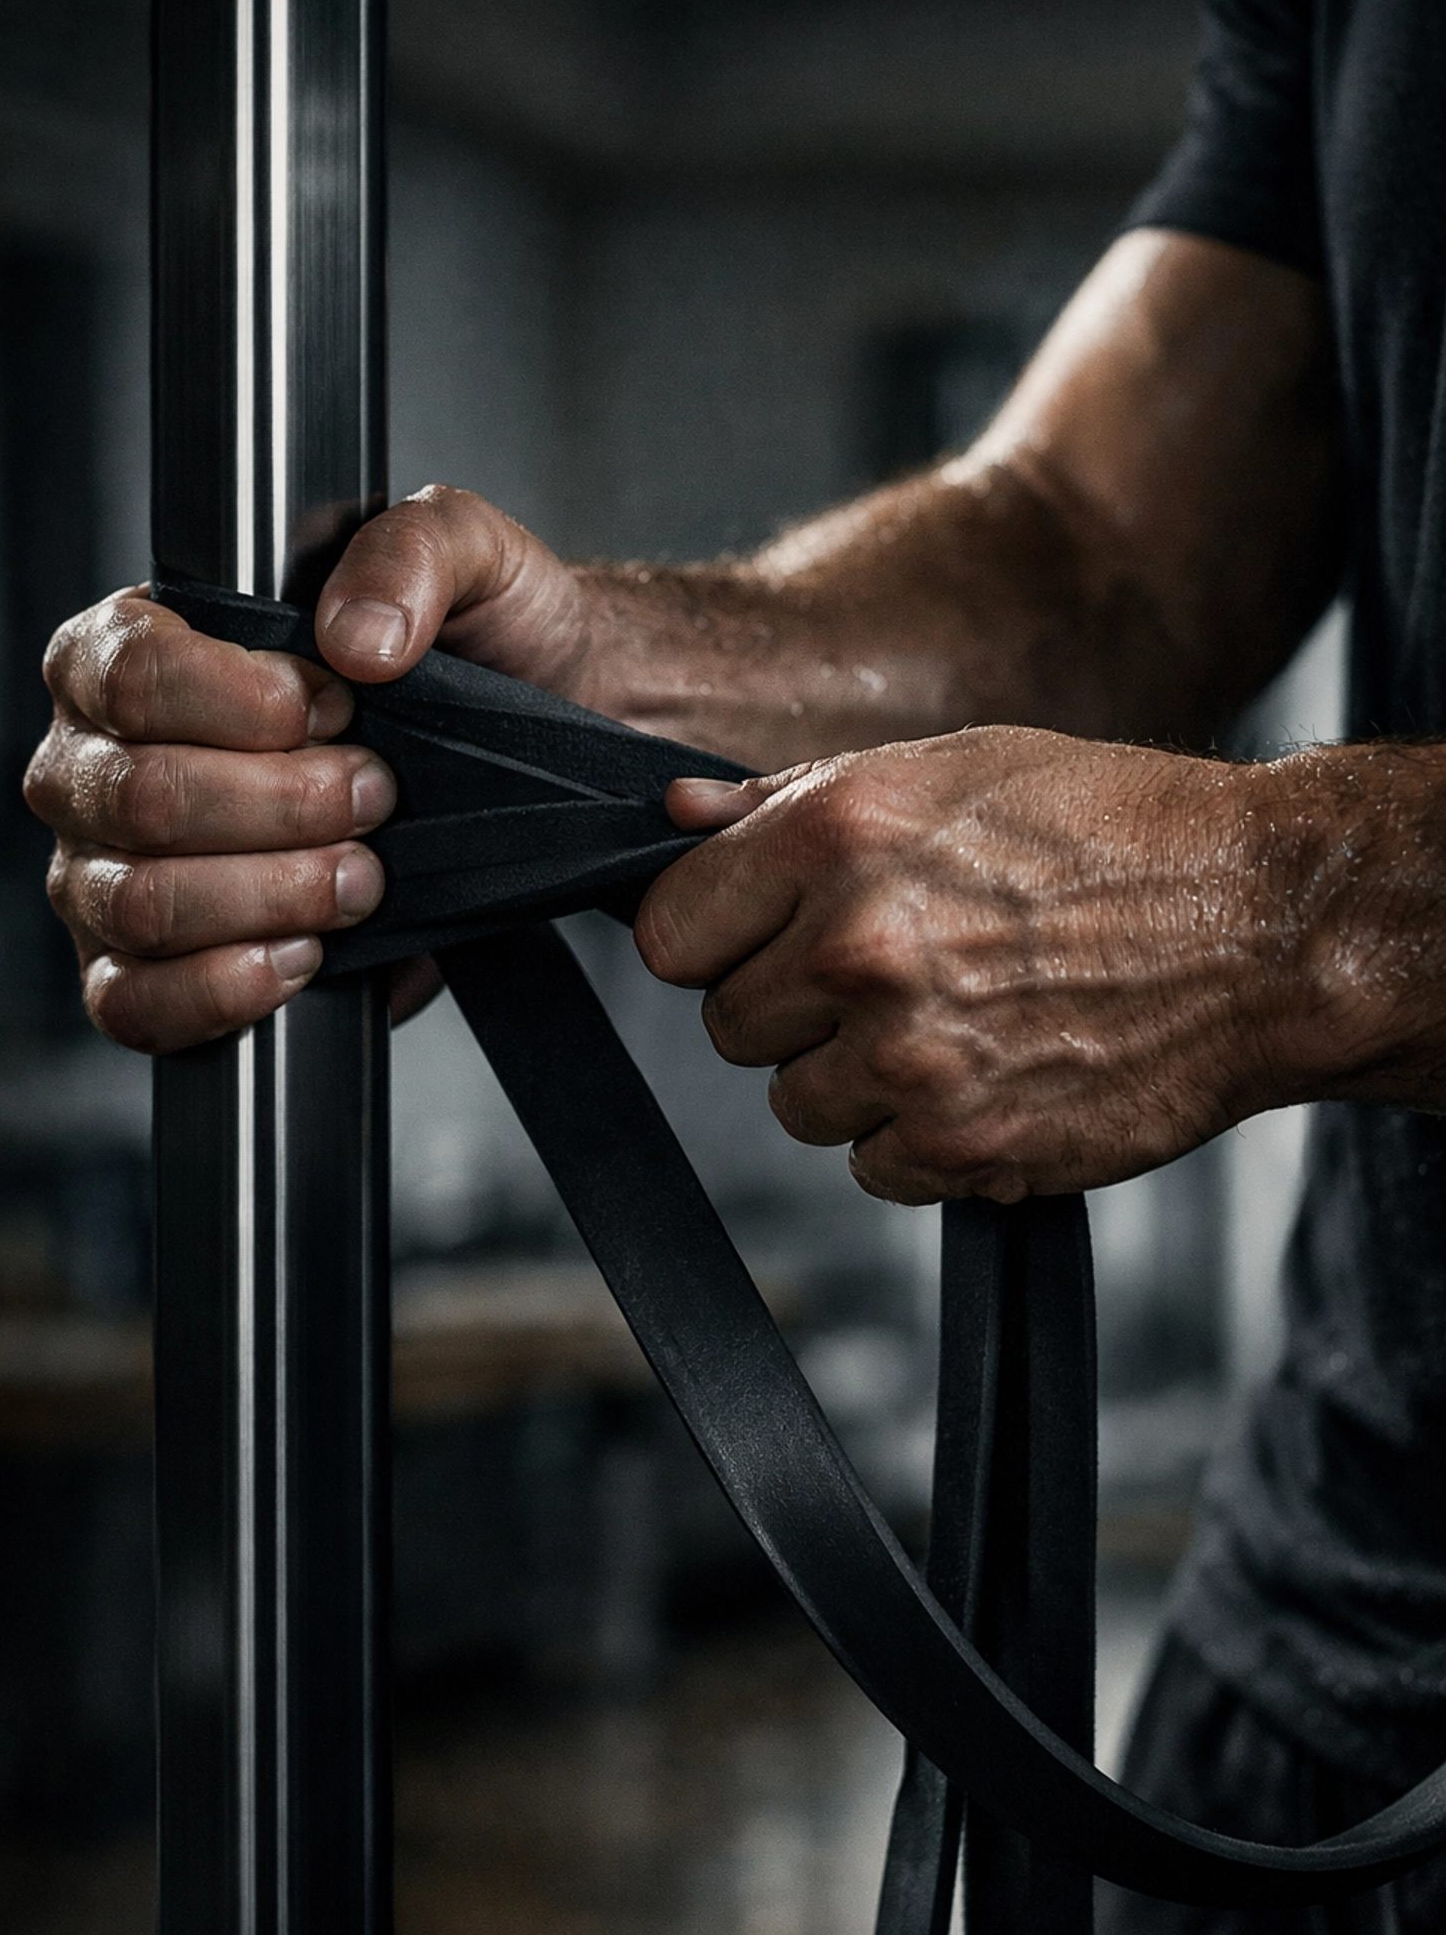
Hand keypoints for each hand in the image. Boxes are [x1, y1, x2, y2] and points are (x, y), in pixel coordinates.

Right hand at [26, 488, 591, 1050]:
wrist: (535, 756)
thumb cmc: (474, 650)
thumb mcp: (471, 558)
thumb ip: (409, 551)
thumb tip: (355, 639)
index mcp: (131, 650)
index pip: (128, 676)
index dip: (242, 704)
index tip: (338, 705)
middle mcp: (98, 763)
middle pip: (139, 798)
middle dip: (283, 806)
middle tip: (374, 797)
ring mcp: (107, 873)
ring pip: (141, 903)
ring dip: (274, 894)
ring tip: (362, 876)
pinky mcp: (145, 973)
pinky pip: (133, 1003)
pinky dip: (224, 989)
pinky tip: (306, 956)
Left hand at [636, 729, 1297, 1202]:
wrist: (1263, 928)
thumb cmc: (1118, 830)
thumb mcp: (954, 767)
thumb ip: (794, 799)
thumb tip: (677, 814)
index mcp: (839, 835)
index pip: (671, 931)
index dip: (712, 936)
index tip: (756, 938)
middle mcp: (859, 946)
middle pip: (730, 1025)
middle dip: (792, 1006)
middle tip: (890, 973)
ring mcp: (907, 1056)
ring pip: (797, 1105)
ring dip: (855, 1078)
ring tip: (956, 1019)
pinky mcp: (960, 1144)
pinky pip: (870, 1167)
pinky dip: (917, 1138)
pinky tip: (989, 1072)